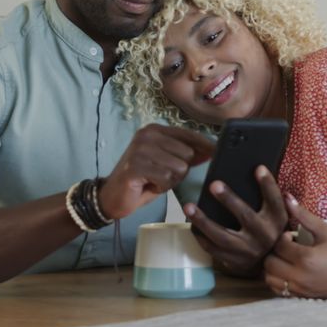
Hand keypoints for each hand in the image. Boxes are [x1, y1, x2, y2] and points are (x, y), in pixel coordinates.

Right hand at [98, 124, 213, 219]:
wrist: (111, 196)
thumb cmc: (142, 180)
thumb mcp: (167, 164)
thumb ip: (186, 155)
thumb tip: (210, 150)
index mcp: (155, 130)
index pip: (189, 135)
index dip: (205, 146)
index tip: (216, 153)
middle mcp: (147, 135)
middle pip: (188, 154)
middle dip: (180, 171)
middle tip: (161, 175)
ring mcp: (140, 149)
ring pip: (179, 167)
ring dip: (170, 180)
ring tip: (153, 180)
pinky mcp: (136, 166)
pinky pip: (166, 178)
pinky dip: (161, 187)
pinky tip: (148, 185)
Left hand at [183, 165, 287, 276]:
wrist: (268, 263)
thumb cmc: (268, 230)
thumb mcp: (277, 215)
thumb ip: (272, 197)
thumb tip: (261, 170)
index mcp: (277, 221)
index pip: (275, 200)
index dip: (268, 184)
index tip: (258, 168)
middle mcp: (264, 237)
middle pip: (246, 217)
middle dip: (229, 200)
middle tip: (214, 184)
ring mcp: (247, 251)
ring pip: (223, 236)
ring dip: (204, 221)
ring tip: (189, 206)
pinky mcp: (233, 261)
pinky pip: (212, 248)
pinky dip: (200, 236)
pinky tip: (191, 224)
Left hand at [263, 194, 326, 298]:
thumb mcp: (326, 231)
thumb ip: (304, 215)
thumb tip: (287, 197)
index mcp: (306, 258)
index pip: (278, 246)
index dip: (282, 238)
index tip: (291, 236)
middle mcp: (300, 277)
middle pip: (269, 263)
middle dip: (274, 252)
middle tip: (286, 247)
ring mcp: (301, 290)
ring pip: (270, 279)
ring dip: (272, 267)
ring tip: (285, 259)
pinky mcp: (303, 297)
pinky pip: (280, 290)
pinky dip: (278, 280)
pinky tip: (288, 271)